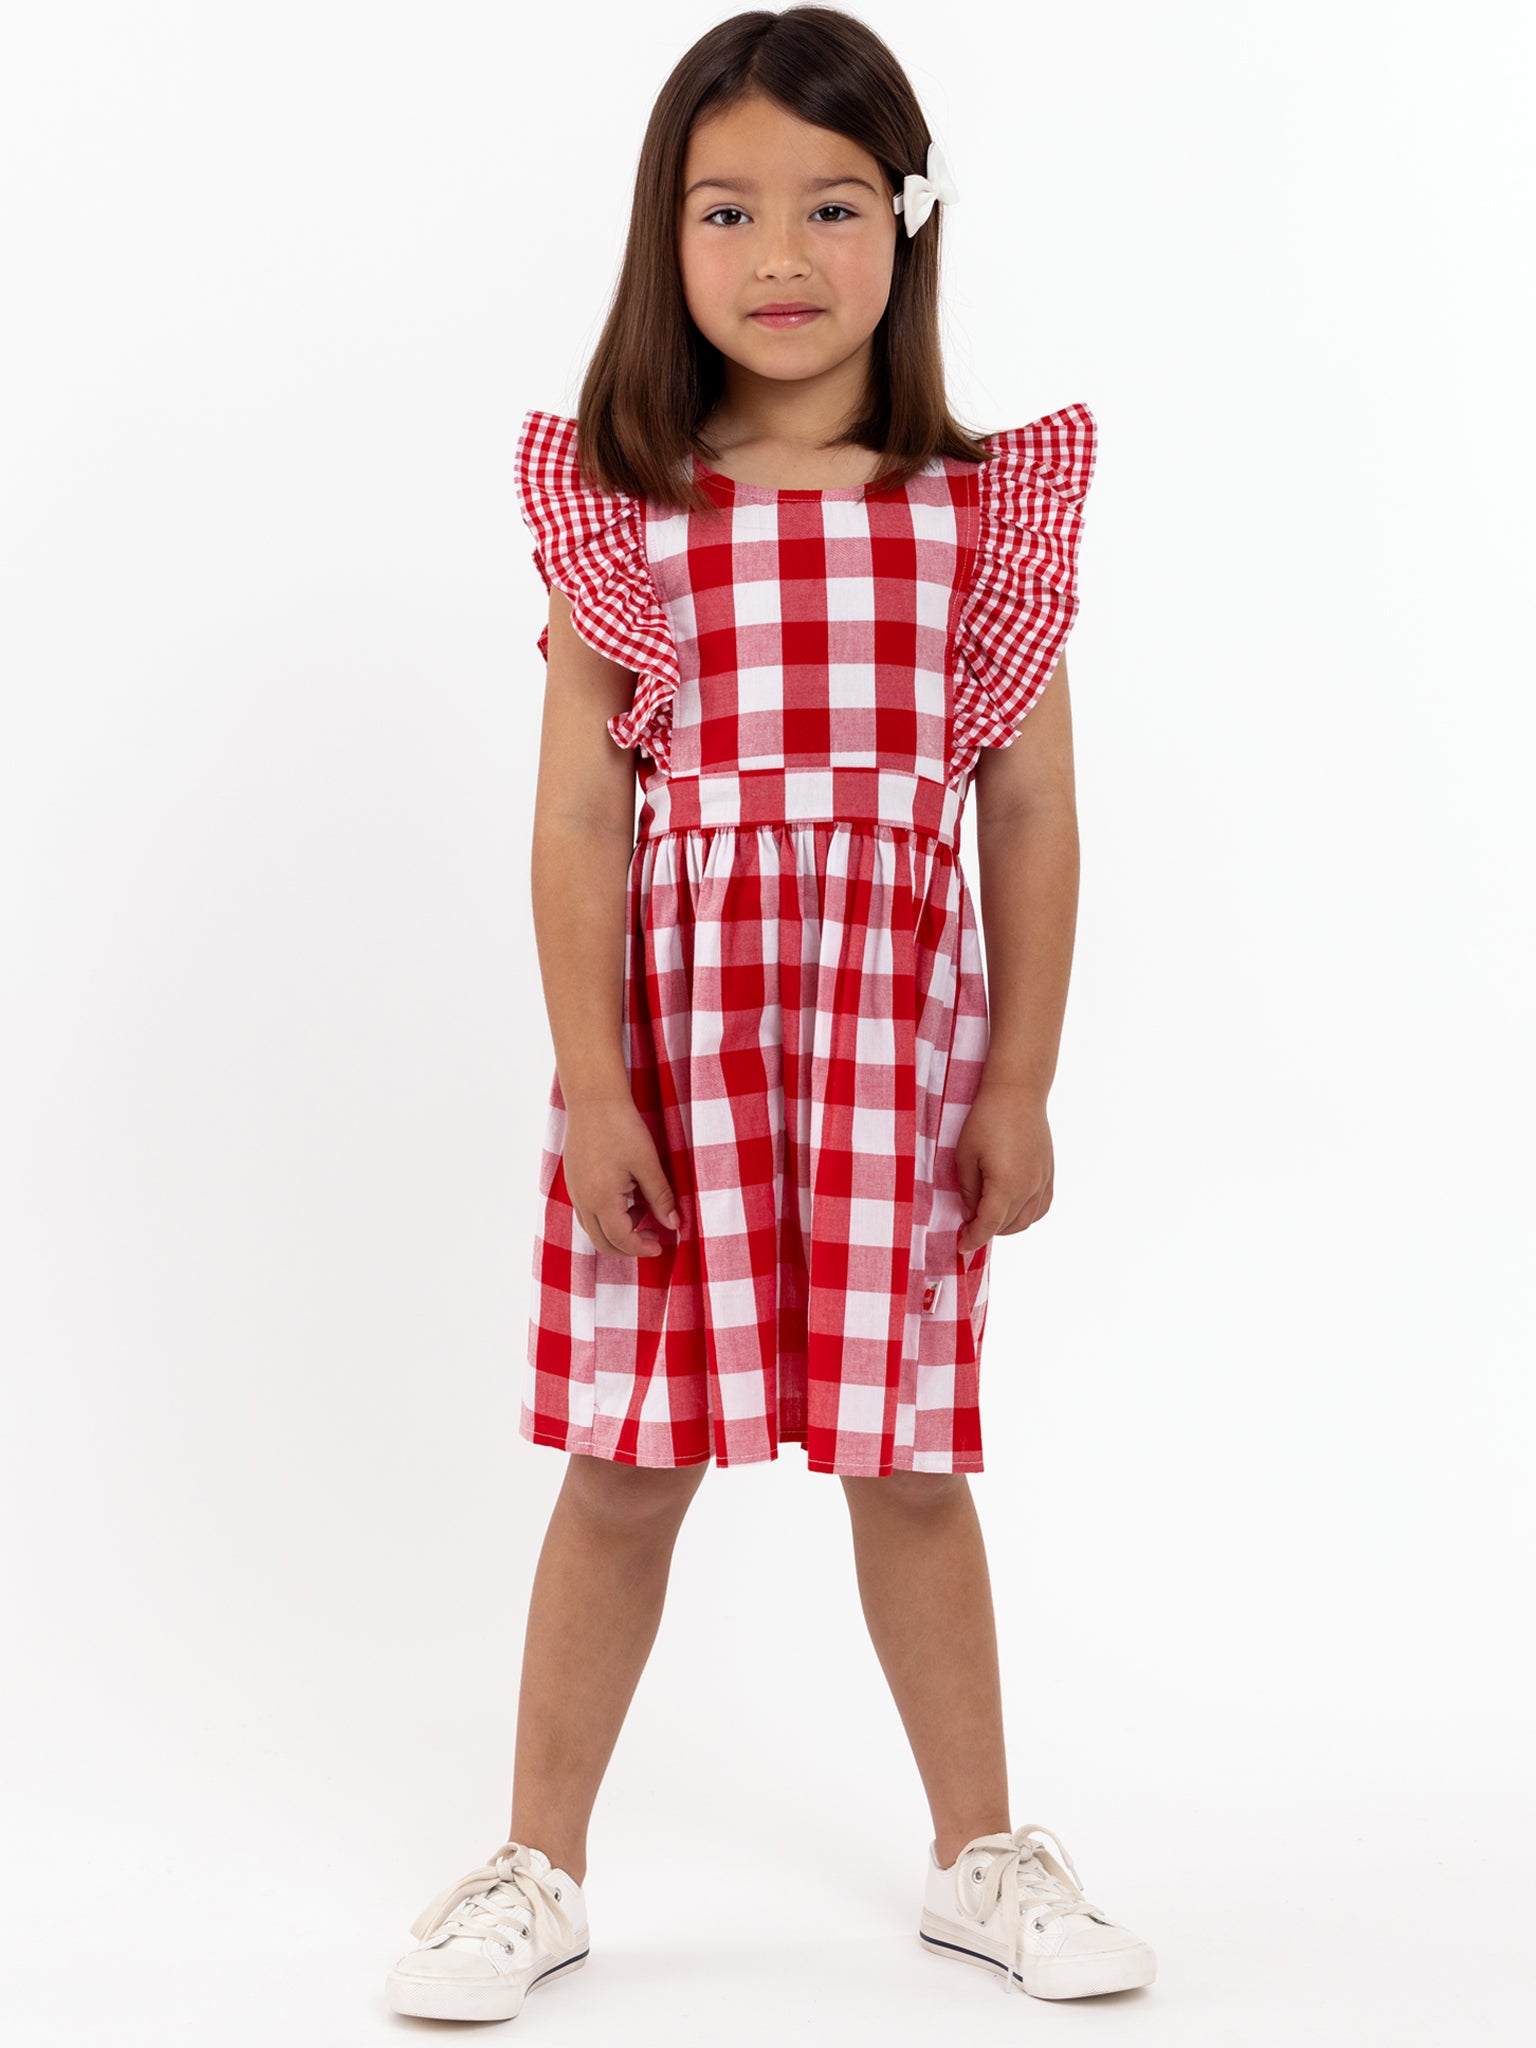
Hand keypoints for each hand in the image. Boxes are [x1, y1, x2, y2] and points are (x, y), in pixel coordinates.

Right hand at [560, 1097, 681, 1257]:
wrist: (593, 1100)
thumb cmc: (622, 1127)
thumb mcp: (647, 1163)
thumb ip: (661, 1197)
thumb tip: (674, 1224)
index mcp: (602, 1199)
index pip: (622, 1240)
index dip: (643, 1248)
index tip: (662, 1245)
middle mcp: (583, 1201)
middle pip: (602, 1243)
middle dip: (628, 1248)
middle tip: (653, 1237)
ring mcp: (574, 1192)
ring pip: (592, 1229)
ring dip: (616, 1233)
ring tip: (642, 1213)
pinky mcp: (573, 1182)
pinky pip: (586, 1213)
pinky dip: (605, 1218)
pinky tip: (625, 1199)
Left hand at [954, 1081, 1053, 1254]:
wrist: (1018, 1092)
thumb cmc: (986, 1119)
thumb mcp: (965, 1155)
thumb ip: (967, 1190)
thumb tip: (970, 1213)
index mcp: (1006, 1185)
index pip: (989, 1225)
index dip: (973, 1239)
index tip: (961, 1246)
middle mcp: (1029, 1188)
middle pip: (1007, 1226)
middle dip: (986, 1231)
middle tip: (967, 1226)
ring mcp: (1043, 1181)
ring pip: (1026, 1221)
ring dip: (1006, 1227)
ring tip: (987, 1218)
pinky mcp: (1049, 1173)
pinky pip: (1041, 1207)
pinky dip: (1026, 1216)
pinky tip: (1013, 1210)